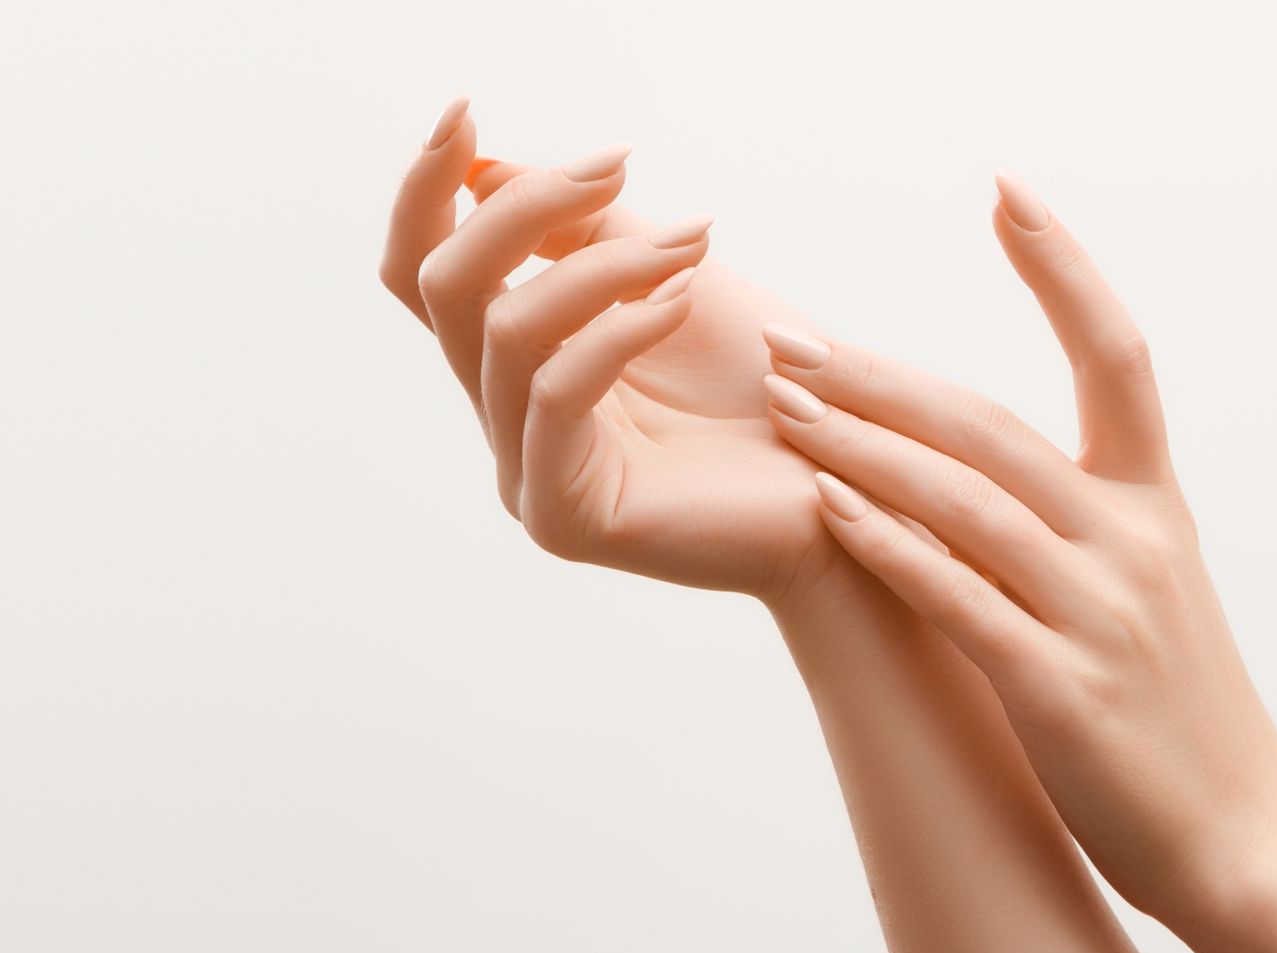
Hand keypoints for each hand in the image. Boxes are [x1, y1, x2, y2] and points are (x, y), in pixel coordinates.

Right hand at [379, 97, 846, 598]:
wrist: (850, 489)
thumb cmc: (768, 390)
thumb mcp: (667, 276)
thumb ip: (579, 229)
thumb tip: (487, 167)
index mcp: (518, 367)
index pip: (428, 276)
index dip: (426, 193)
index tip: (465, 112)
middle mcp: (507, 422)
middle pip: (444, 290)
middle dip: (521, 208)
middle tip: (616, 172)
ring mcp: (527, 475)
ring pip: (504, 332)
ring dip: (602, 264)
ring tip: (689, 243)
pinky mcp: (566, 518)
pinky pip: (558, 393)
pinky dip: (620, 326)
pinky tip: (683, 298)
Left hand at [758, 172, 1276, 917]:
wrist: (1248, 839)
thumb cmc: (1179, 713)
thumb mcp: (1151, 590)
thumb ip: (1078, 520)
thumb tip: (974, 464)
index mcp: (1154, 506)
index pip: (1117, 355)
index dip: (1063, 268)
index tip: (1007, 193)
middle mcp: (1131, 542)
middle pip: (990, 424)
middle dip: (880, 376)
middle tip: (791, 339)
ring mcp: (1098, 614)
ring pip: (961, 499)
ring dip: (859, 445)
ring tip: (781, 405)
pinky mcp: (1060, 688)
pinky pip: (955, 597)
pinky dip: (885, 546)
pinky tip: (823, 506)